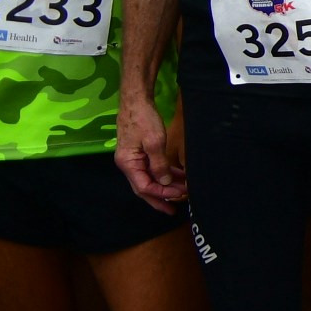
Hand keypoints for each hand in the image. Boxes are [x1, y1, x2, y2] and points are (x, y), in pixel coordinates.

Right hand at [115, 92, 184, 208]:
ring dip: (165, 186)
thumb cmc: (143, 119)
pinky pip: (153, 169)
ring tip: (183, 193)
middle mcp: (128, 164)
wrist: (136, 101)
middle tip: (173, 210)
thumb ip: (159, 164)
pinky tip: (179, 177)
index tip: (179, 196)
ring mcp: (134, 159)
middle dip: (159, 199)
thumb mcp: (154, 142)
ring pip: (150, 179)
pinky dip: (165, 174)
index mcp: (128, 164)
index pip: (144, 187)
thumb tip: (164, 183)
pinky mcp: (141, 153)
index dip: (161, 194)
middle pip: (144, 188)